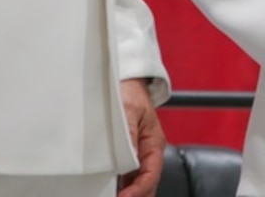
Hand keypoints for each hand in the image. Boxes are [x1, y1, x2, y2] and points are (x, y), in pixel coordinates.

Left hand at [116, 79, 165, 196]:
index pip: (151, 174)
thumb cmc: (129, 91)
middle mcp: (147, 151)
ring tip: (113, 195)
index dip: (138, 190)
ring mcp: (138, 154)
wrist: (126, 80)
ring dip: (128, 192)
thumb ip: (129, 135)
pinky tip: (110, 190)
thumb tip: (129, 159)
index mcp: (154, 143)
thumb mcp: (128, 109)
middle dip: (136, 195)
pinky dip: (121, 185)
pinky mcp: (127, 153)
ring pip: (137, 182)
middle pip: (146, 183)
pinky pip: (127, 175)